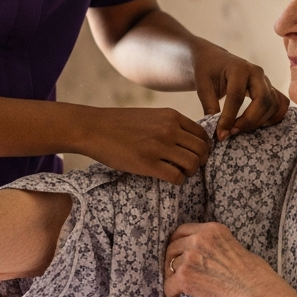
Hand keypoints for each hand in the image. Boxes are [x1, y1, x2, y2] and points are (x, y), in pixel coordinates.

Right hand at [82, 106, 209, 183]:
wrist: (94, 128)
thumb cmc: (119, 124)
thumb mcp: (150, 116)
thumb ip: (169, 125)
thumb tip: (186, 141)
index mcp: (171, 116)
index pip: (202, 135)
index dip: (203, 148)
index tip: (194, 154)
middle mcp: (169, 130)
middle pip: (202, 150)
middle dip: (200, 161)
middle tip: (189, 167)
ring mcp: (159, 147)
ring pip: (193, 164)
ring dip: (190, 172)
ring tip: (179, 173)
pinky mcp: (148, 164)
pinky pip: (177, 177)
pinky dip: (178, 180)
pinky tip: (168, 178)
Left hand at [165, 222, 296, 296]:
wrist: (255, 293)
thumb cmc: (254, 275)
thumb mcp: (235, 247)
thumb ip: (215, 245)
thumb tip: (204, 254)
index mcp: (212, 230)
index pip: (183, 230)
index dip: (177, 242)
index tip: (176, 252)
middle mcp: (199, 239)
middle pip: (173, 247)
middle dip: (172, 260)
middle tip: (175, 272)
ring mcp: (190, 257)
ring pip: (170, 266)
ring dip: (172, 276)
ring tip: (178, 287)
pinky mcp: (185, 277)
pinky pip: (169, 285)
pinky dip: (171, 293)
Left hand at [190, 39, 288, 140]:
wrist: (215, 59)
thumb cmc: (207, 71)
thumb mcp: (203, 87)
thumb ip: (210, 108)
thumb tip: (219, 133)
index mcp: (238, 69)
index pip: (237, 96)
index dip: (229, 118)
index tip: (221, 133)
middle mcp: (256, 73)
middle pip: (262, 100)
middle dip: (249, 120)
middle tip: (233, 132)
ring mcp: (266, 80)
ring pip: (273, 104)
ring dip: (259, 121)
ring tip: (241, 128)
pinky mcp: (270, 88)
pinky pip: (281, 104)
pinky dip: (274, 117)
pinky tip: (259, 124)